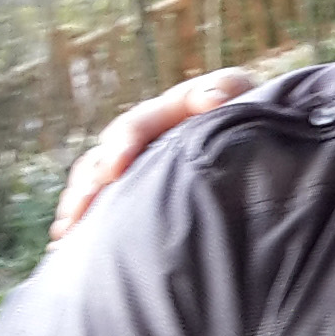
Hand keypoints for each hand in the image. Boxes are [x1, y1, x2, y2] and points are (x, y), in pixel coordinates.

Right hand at [46, 66, 259, 242]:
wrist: (269, 137)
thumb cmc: (260, 117)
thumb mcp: (250, 98)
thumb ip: (231, 91)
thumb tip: (210, 99)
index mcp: (174, 109)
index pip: (139, 124)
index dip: (124, 143)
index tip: (115, 167)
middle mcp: (149, 134)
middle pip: (106, 155)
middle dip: (90, 182)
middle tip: (79, 209)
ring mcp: (141, 162)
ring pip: (97, 178)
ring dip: (79, 202)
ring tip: (66, 230)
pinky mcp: (138, 187)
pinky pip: (104, 202)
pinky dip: (84, 219)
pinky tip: (65, 244)